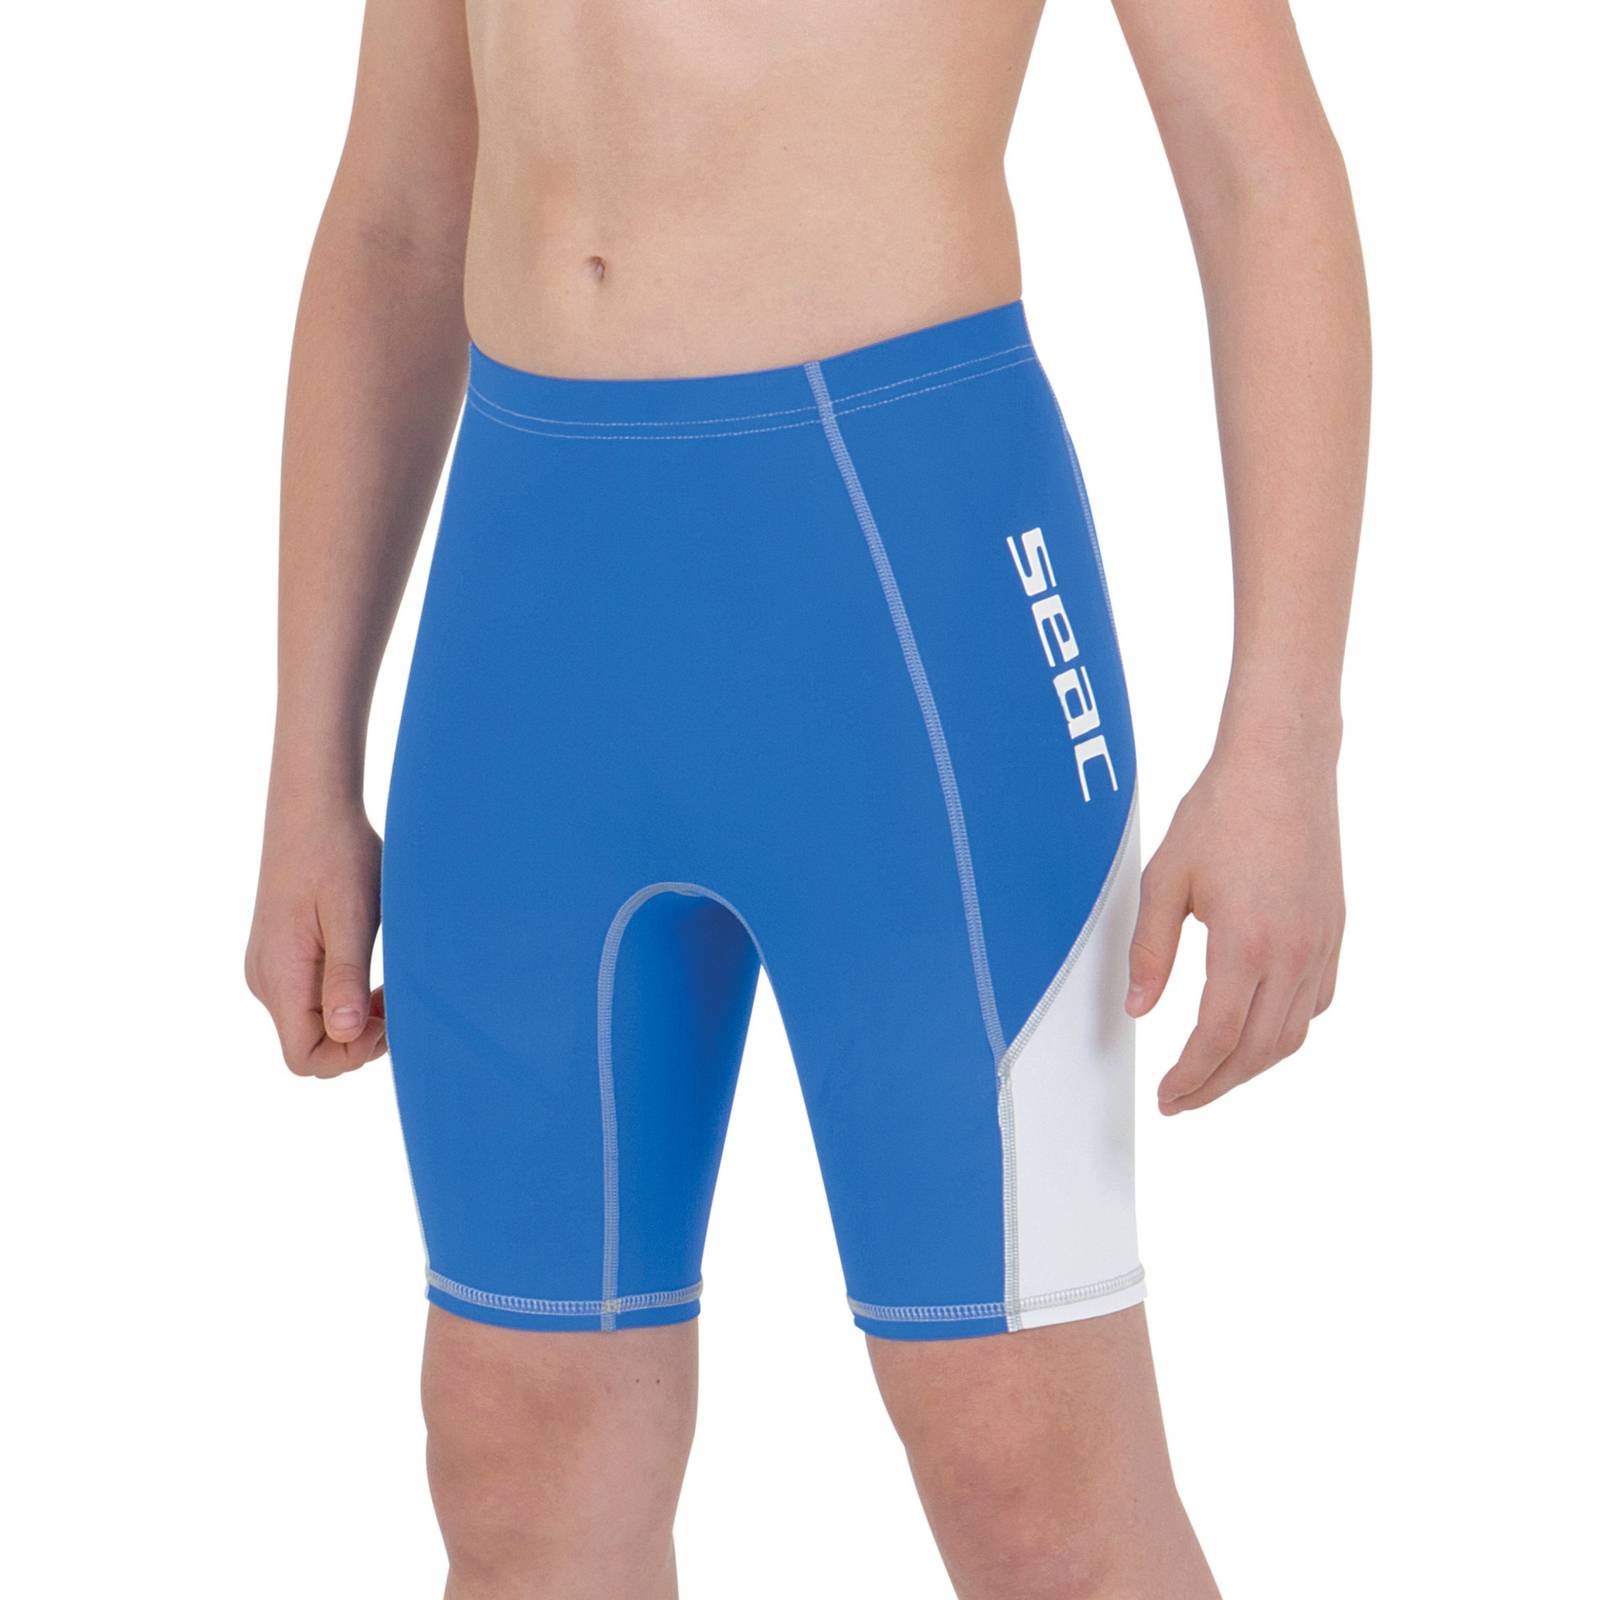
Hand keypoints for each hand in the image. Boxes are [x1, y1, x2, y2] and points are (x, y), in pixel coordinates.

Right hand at [245, 802, 386, 1077]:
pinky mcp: (280, 956)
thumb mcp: (352, 916)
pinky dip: (341, 999)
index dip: (350, 1055)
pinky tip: (369, 974)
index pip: (305, 1058)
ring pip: (311, 1025)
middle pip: (309, 1047)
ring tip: (386, 986)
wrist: (312, 809)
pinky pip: (309, 1001)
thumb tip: (345, 1033)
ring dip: (352, 1019)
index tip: (386, 1018)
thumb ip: (346, 977)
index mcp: (281, 976)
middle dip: (357, 1039)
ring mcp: (270, 969)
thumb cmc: (339, 856)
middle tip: (394, 1001)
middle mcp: (266, 980)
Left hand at [1126, 739, 1343, 1113]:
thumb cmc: (1220, 812)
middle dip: (1216, 1085)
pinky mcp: (1335, 931)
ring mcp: (1321, 945)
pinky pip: (1316, 1003)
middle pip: (1257, 1050)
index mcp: (1246, 945)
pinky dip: (1284, 1030)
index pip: (1217, 1038)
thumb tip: (1139, 1009)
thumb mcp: (1165, 880)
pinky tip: (1256, 1028)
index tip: (1166, 1097)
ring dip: (1251, 1065)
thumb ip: (1151, 950)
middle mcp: (1294, 954)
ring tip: (1213, 1074)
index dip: (1189, 1078)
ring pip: (1292, 1034)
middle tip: (1181, 1100)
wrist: (1283, 764)